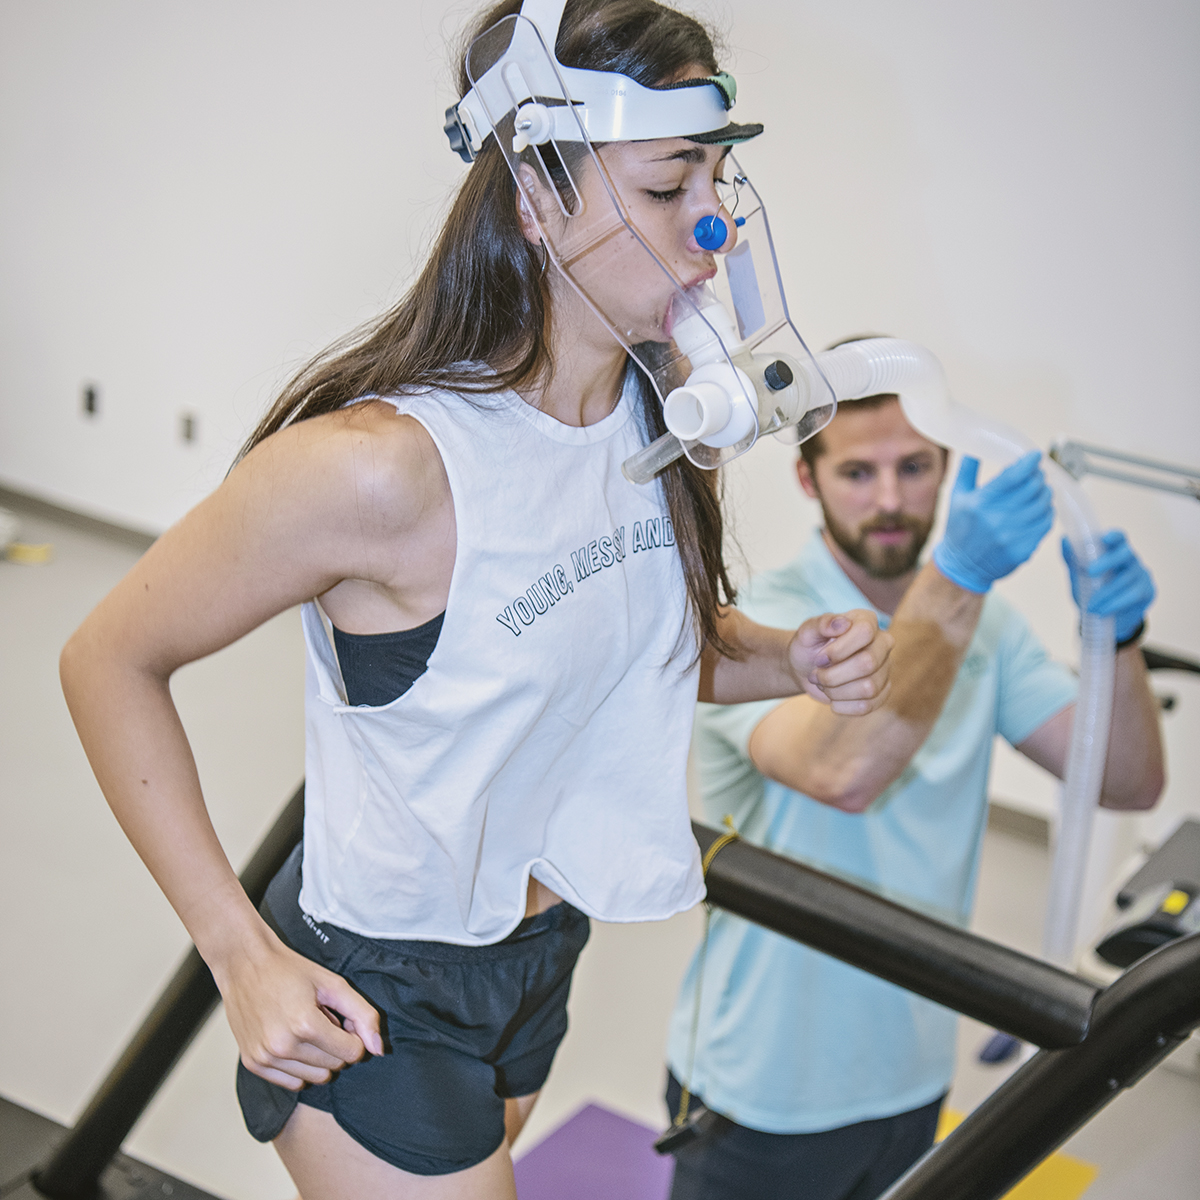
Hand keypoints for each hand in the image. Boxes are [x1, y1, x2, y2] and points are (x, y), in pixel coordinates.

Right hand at [217, 931, 383, 1090]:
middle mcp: (282, 1046)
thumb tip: (379, 1050)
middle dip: (336, 1046)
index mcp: (305, 1024)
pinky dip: (300, 1068)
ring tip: (306, 1029)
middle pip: (334, 1067)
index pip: (352, 1053)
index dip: (353, 1035)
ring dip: (319, 1058)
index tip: (341, 1018)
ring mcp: (265, 1058)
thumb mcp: (334, 983)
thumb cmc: (289, 971)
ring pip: (315, 1079)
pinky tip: (293, 1042)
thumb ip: (363, 1014)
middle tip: (323, 1020)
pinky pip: (292, 1083)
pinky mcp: (253, 1064)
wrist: (244, 964)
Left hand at [789, 609, 892, 714]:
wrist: (806, 669)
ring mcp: (885, 668)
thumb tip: (842, 623)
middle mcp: (882, 643)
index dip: (838, 650)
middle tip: (816, 675)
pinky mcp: (882, 691)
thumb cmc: (808, 647)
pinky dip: (843, 706)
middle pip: (868, 663)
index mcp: (866, 621)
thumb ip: (821, 623)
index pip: (865, 632)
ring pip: (869, 688)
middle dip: (833, 675)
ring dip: (836, 691)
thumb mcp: (807, 632)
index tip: (819, 658)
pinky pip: (868, 706)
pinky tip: (833, 698)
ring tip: (824, 685)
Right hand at [933, 450, 1053, 593]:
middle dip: (1038, 477)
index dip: (1029, 463)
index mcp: (979, 503)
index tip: (1035, 456)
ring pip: (1043, 505)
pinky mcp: (1024, 548)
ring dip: (1044, 494)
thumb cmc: (960, 527)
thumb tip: (976, 446)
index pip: (1012, 477)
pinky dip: (1046, 513)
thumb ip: (967, 470)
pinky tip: (1038, 510)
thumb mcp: (957, 496)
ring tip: (1038, 492)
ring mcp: (1012, 535)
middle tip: (1037, 474)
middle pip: (1032, 488)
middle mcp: (996, 519)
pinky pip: (1046, 523)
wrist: (963, 565)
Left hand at [1062, 530, 1154, 642]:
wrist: (1107, 619)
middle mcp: (1131, 560)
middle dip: (1108, 561)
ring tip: (1090, 605)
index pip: (1119, 538)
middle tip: (1089, 571)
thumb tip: (1064, 540)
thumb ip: (1073, 558)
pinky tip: (1102, 610)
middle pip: (1126, 554)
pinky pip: (1132, 595)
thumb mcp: (1079, 575)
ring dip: (1105, 592)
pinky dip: (1114, 603)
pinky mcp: (1147, 592)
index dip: (1114, 536)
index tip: (1104, 538)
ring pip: (1126, 579)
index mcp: (1115, 551)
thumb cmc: (1094, 590)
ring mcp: (1141, 575)